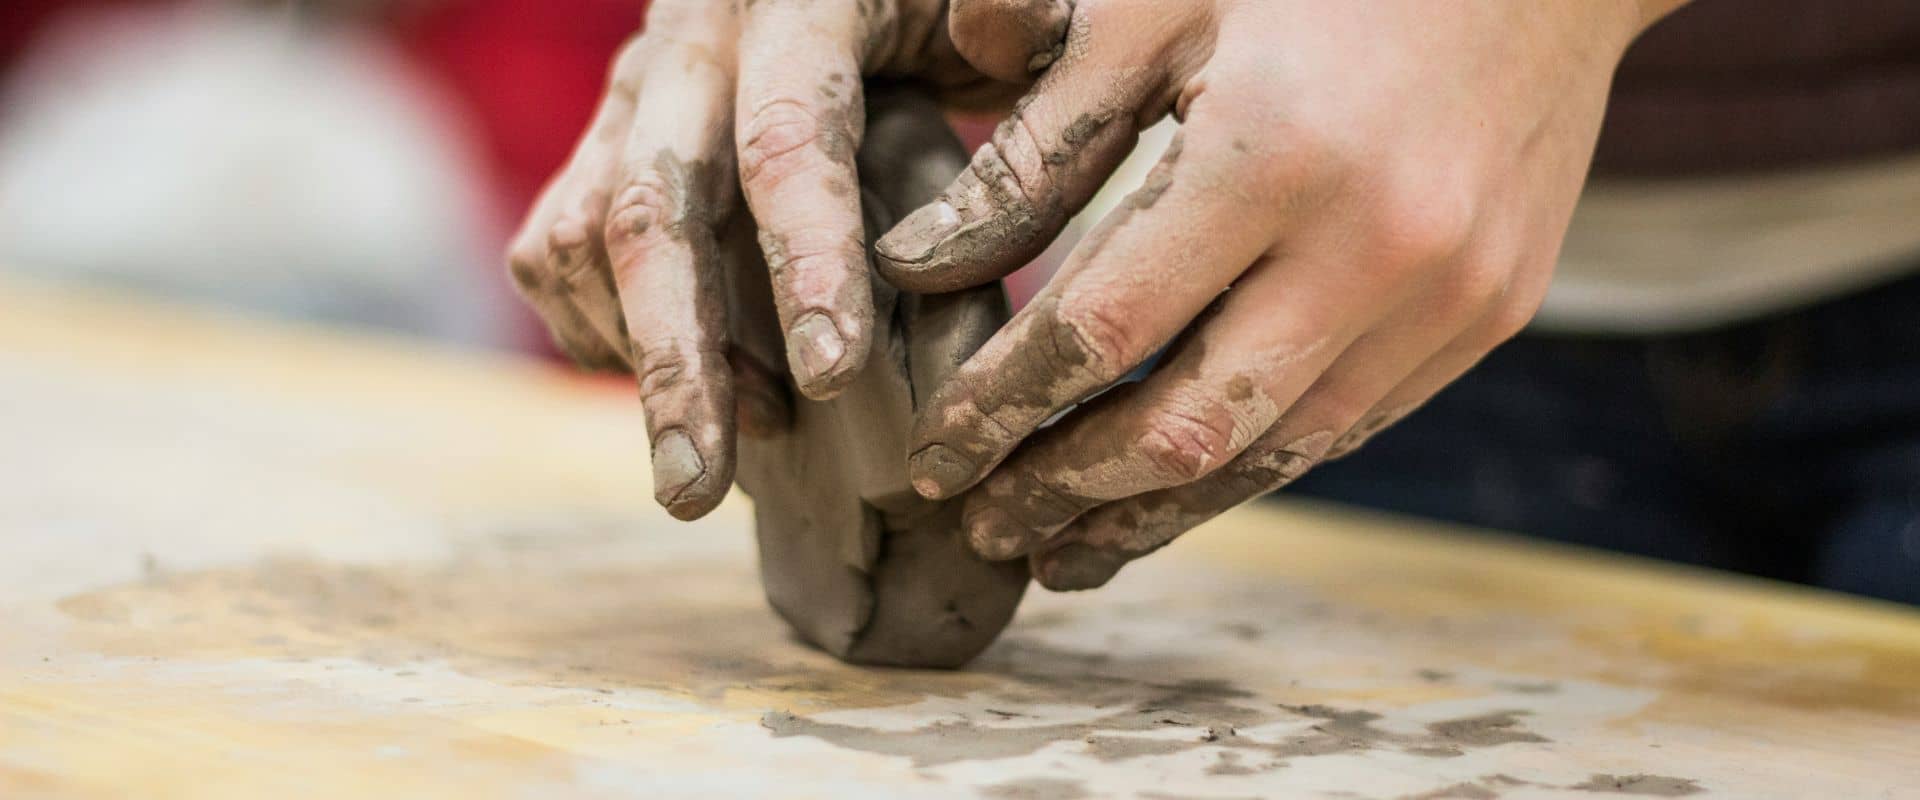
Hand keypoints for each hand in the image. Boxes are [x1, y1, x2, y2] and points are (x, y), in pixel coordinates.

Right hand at [505, 0, 1065, 519]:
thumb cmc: (954, 19)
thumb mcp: (1019, 15)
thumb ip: (1021, 36)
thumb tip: (986, 42)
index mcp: (796, 1)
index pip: (786, 137)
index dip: (806, 259)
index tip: (833, 377)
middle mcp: (690, 40)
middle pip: (651, 207)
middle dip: (677, 361)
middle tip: (695, 490)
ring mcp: (632, 93)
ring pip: (586, 239)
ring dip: (648, 361)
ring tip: (736, 446)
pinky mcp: (597, 143)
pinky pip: (556, 252)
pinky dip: (605, 337)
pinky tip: (696, 387)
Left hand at [879, 0, 1684, 588]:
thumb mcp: (1158, 8)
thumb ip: (1037, 143)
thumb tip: (920, 263)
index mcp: (1272, 155)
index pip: (1102, 331)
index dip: (1003, 408)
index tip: (935, 457)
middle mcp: (1373, 247)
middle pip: (1185, 428)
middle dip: (1066, 491)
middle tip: (983, 525)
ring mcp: (1448, 294)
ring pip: (1274, 455)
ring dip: (1156, 514)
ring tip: (1064, 546)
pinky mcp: (1491, 314)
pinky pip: (1348, 424)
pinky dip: (1250, 466)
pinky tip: (1178, 484)